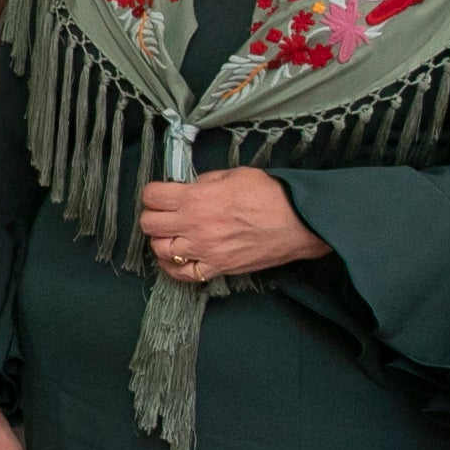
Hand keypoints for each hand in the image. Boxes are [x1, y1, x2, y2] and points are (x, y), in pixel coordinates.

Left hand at [137, 167, 329, 282]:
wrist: (299, 222)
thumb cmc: (271, 195)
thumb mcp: (234, 175)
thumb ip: (205, 181)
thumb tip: (191, 187)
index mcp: (196, 198)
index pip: (152, 196)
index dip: (153, 194)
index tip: (159, 194)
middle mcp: (194, 225)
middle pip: (150, 224)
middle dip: (153, 216)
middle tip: (164, 213)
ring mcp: (205, 250)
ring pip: (160, 250)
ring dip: (162, 241)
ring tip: (172, 235)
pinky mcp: (218, 267)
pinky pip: (182, 274)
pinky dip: (173, 267)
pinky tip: (176, 258)